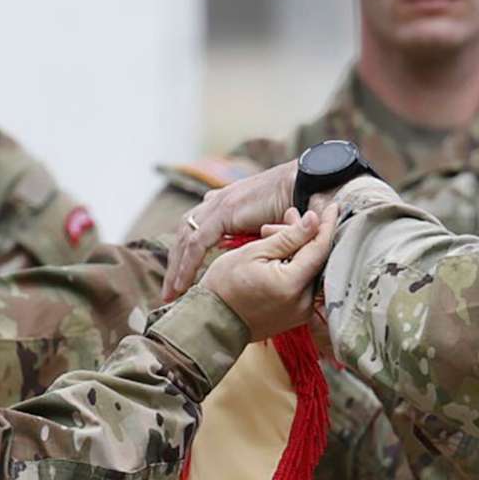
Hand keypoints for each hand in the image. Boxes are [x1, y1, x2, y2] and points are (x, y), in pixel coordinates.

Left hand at [161, 161, 300, 300]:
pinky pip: (197, 243)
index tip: (181, 281)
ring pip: (185, 241)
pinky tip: (183, 284)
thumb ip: (259, 240)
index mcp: (225, 203)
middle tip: (169, 293)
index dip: (186, 255)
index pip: (196, 230)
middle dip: (175, 265)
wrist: (309, 185)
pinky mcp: (224, 212)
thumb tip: (256, 256)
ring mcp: (219, 205)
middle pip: (184, 236)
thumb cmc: (299, 206)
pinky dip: (188, 265)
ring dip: (176, 269)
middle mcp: (217, 202)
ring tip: (172, 294)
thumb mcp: (272, 228)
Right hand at [204, 208, 334, 339]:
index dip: (326, 224)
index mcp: (291, 284)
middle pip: (317, 260)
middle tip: (290, 215)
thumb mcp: (253, 253)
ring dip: (300, 251)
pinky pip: (303, 286)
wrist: (212, 322)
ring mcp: (301, 313)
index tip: (331, 205)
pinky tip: (281, 256)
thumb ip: (288, 237)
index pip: (320, 248)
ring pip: (310, 272)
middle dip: (308, 235)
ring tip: (278, 234)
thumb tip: (314, 220)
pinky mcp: (296, 317)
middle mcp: (303, 302)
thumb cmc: (224, 285)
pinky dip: (296, 268)